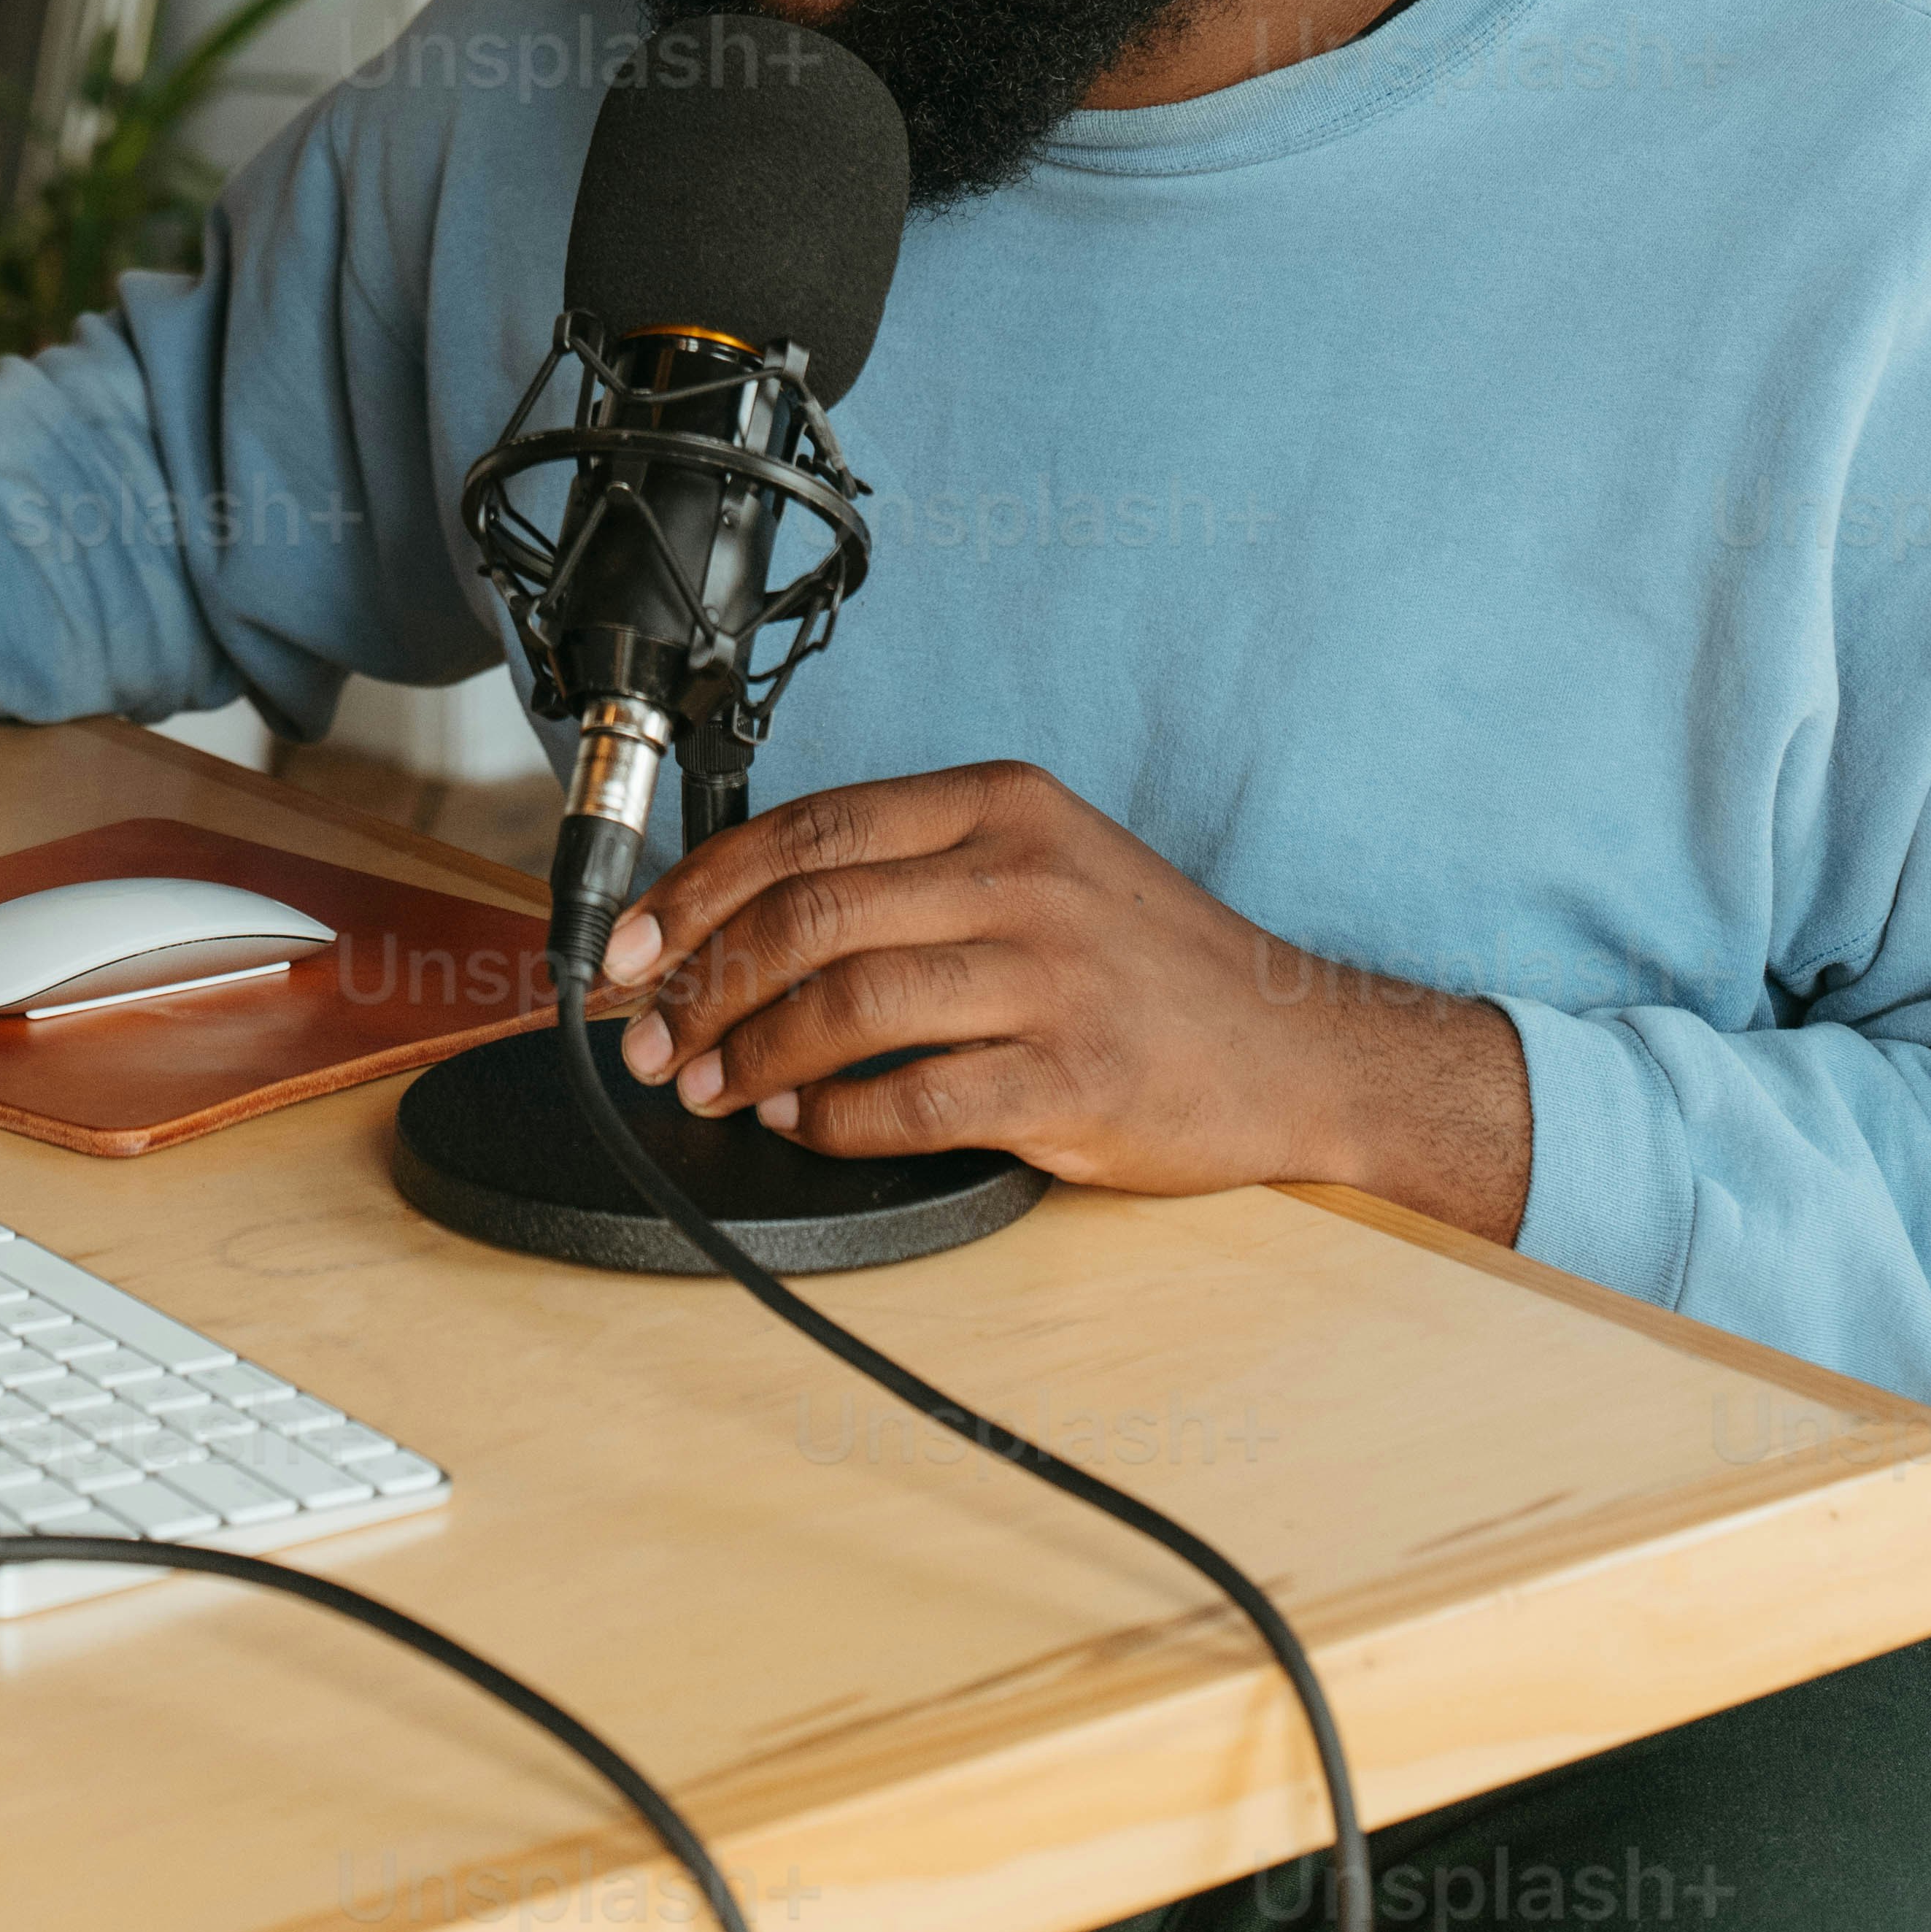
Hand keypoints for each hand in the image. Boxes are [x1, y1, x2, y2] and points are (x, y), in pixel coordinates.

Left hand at [596, 760, 1532, 1241]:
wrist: (1300, 1047)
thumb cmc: (1151, 962)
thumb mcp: (1041, 862)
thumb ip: (911, 871)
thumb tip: (744, 920)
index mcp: (1000, 805)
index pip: (808, 827)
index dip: (696, 886)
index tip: (629, 939)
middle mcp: (1022, 875)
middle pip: (808, 913)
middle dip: (698, 979)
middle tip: (645, 1032)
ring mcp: (1051, 978)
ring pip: (845, 1004)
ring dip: (750, 1054)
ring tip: (708, 1086)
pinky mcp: (1073, 1081)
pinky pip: (914, 1101)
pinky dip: (834, 1120)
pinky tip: (802, 1126)